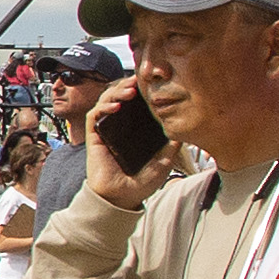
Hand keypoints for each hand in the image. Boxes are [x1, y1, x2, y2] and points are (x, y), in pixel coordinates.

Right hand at [84, 82, 174, 208]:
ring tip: (129, 89)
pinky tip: (116, 106)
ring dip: (116, 91)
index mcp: (135, 129)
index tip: (151, 82)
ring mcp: (106, 130)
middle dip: (128, 85)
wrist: (121, 198)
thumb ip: (173, 145)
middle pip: (120, 96)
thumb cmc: (140, 183)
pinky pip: (95, 115)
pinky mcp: (94, 136)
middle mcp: (120, 126)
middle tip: (139, 80)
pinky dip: (104, 107)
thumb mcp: (165, 161)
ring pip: (106, 100)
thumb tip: (184, 126)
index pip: (136, 102)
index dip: (140, 90)